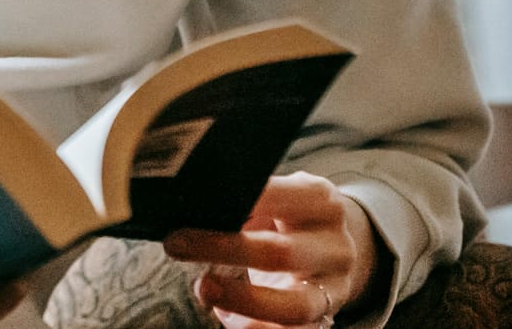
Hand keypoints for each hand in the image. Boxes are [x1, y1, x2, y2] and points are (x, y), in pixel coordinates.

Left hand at [160, 173, 388, 328]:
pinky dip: (253, 328)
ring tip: (203, 288)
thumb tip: (192, 201)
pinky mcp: (323, 319)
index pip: (278, 195)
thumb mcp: (281, 195)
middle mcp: (333, 245)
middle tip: (176, 243)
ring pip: (293, 306)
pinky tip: (225, 315)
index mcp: (319, 201)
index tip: (194, 199)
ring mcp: (332, 288)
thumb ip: (248, 197)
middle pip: (280, 253)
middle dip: (223, 250)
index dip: (237, 199)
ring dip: (242, 301)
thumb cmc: (290, 216)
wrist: (336, 248)